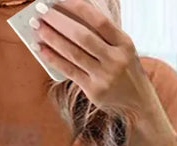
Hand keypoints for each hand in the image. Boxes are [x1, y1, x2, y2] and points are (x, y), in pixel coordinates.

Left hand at [29, 0, 155, 121]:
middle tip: (41, 11)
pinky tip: (42, 49)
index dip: (78, 8)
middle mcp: (115, 59)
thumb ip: (104, 35)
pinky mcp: (93, 91)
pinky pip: (69, 71)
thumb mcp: (123, 49)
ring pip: (73, 53)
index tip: (59, 0)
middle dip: (59, 21)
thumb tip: (71, 17)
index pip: (99, 20)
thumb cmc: (126, 71)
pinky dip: (53, 58)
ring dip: (52, 38)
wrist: (138, 104)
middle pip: (82, 36)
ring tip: (38, 27)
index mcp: (124, 43)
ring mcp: (104, 77)